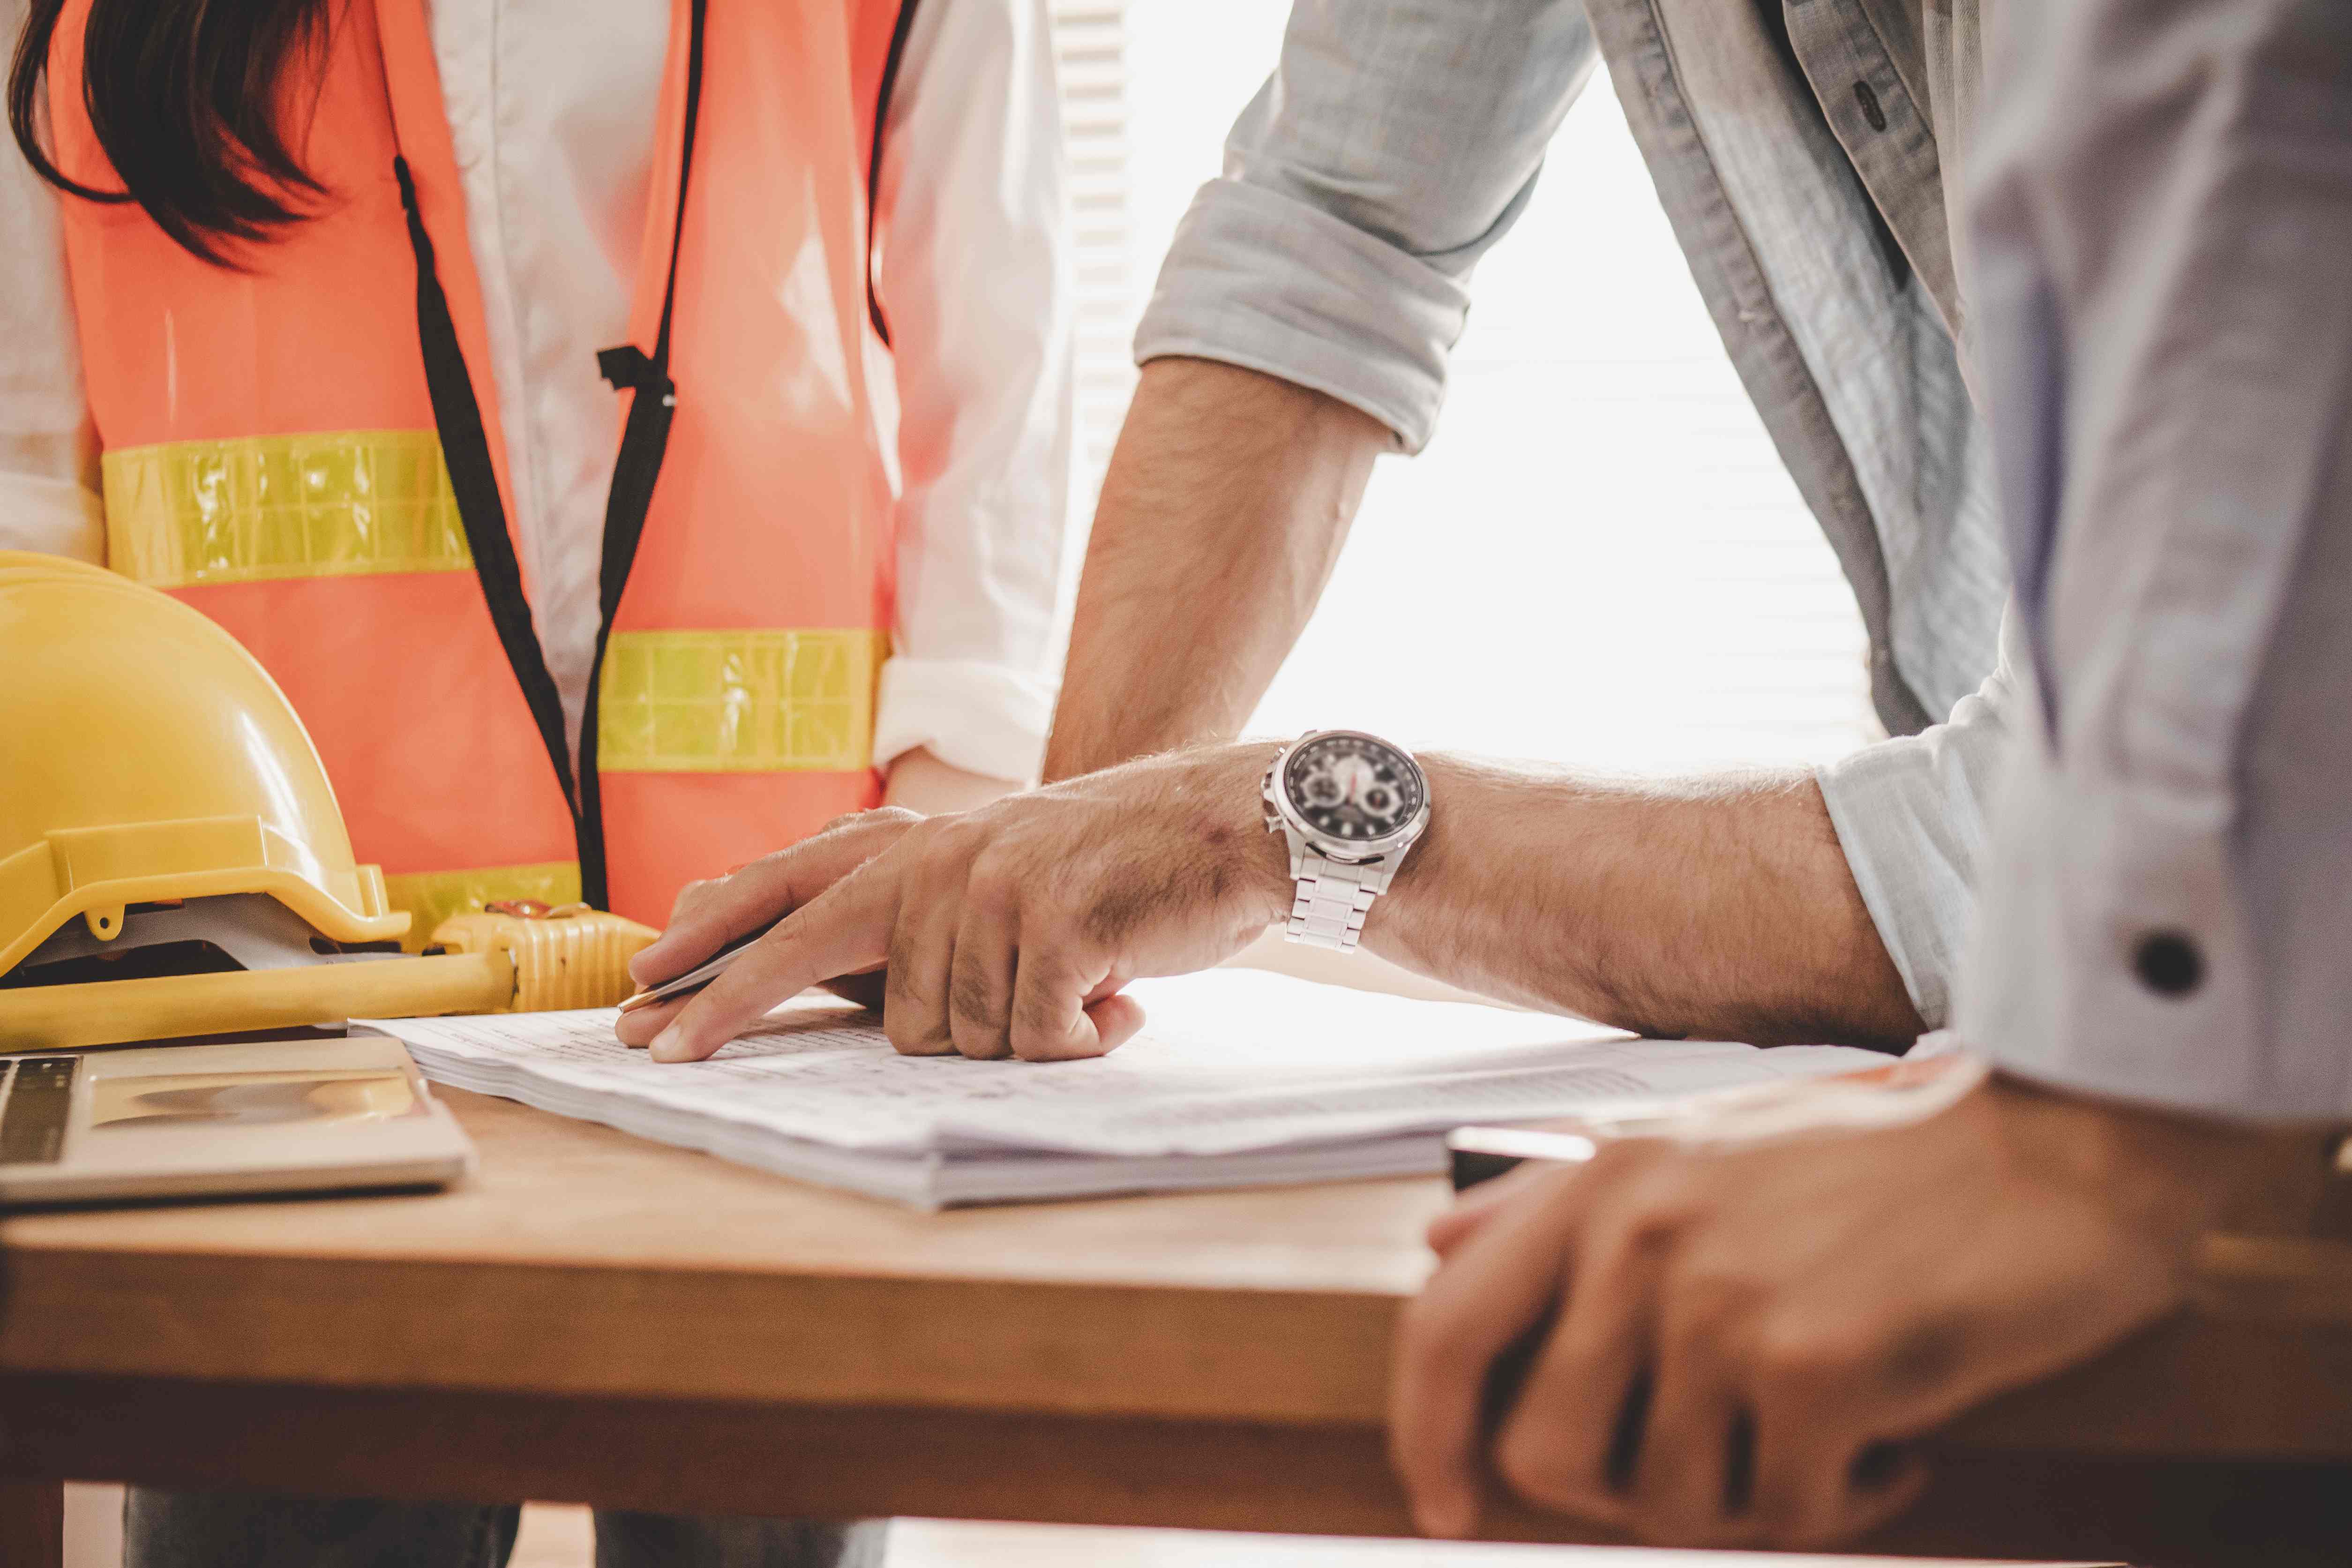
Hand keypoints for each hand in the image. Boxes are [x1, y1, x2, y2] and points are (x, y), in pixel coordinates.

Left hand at [614, 743, 1292, 1062]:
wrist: (1226, 826)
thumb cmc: (1112, 871)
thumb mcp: (993, 874)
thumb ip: (913, 910)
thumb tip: (816, 967)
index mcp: (917, 845)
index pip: (789, 894)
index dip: (712, 951)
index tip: (642, 1001)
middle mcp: (938, 858)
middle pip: (819, 958)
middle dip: (732, 1009)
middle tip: (658, 1060)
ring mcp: (991, 888)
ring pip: (948, 1031)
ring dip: (1017, 1036)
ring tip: (1073, 993)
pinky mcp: (1052, 923)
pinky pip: (1030, 1038)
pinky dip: (1080, 1039)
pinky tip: (1115, 1002)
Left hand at [1390, 1075, 2297, 1549]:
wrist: (2066, 1139)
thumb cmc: (1888, 1150)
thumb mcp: (1699, 1139)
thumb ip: (1555, 1196)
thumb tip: (1436, 1243)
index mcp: (1600, 1182)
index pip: (1446, 1326)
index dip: (1425, 1434)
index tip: (1445, 1505)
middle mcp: (1640, 1236)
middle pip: (1546, 1453)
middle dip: (1624, 1495)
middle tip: (1723, 1468)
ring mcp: (1722, 1303)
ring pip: (1670, 1505)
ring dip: (1751, 1499)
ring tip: (1828, 1435)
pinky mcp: (1815, 1368)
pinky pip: (1789, 1514)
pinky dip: (1847, 1503)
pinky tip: (1897, 1444)